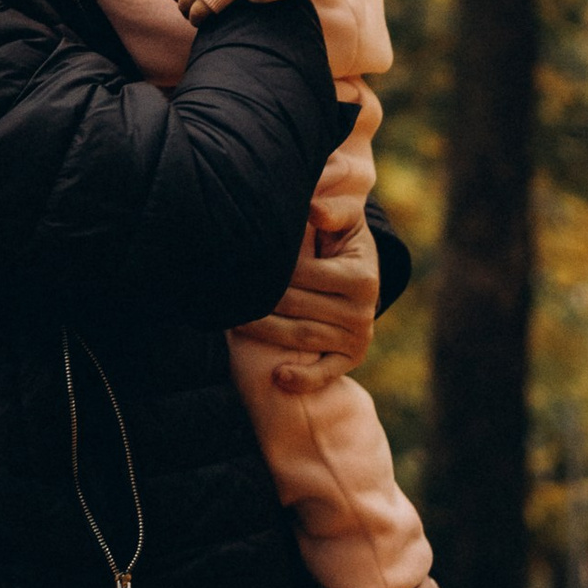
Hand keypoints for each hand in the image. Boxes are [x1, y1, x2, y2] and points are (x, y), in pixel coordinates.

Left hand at [246, 220, 377, 395]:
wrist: (362, 276)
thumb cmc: (342, 240)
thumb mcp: (346, 222)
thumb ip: (334, 210)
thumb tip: (313, 209)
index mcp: (361, 277)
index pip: (304, 274)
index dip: (269, 269)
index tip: (239, 265)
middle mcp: (363, 310)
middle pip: (297, 307)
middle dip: (259, 300)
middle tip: (224, 295)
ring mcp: (357, 337)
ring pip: (301, 337)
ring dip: (264, 333)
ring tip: (231, 322)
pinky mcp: (351, 359)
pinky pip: (325, 373)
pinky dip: (303, 378)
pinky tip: (278, 377)